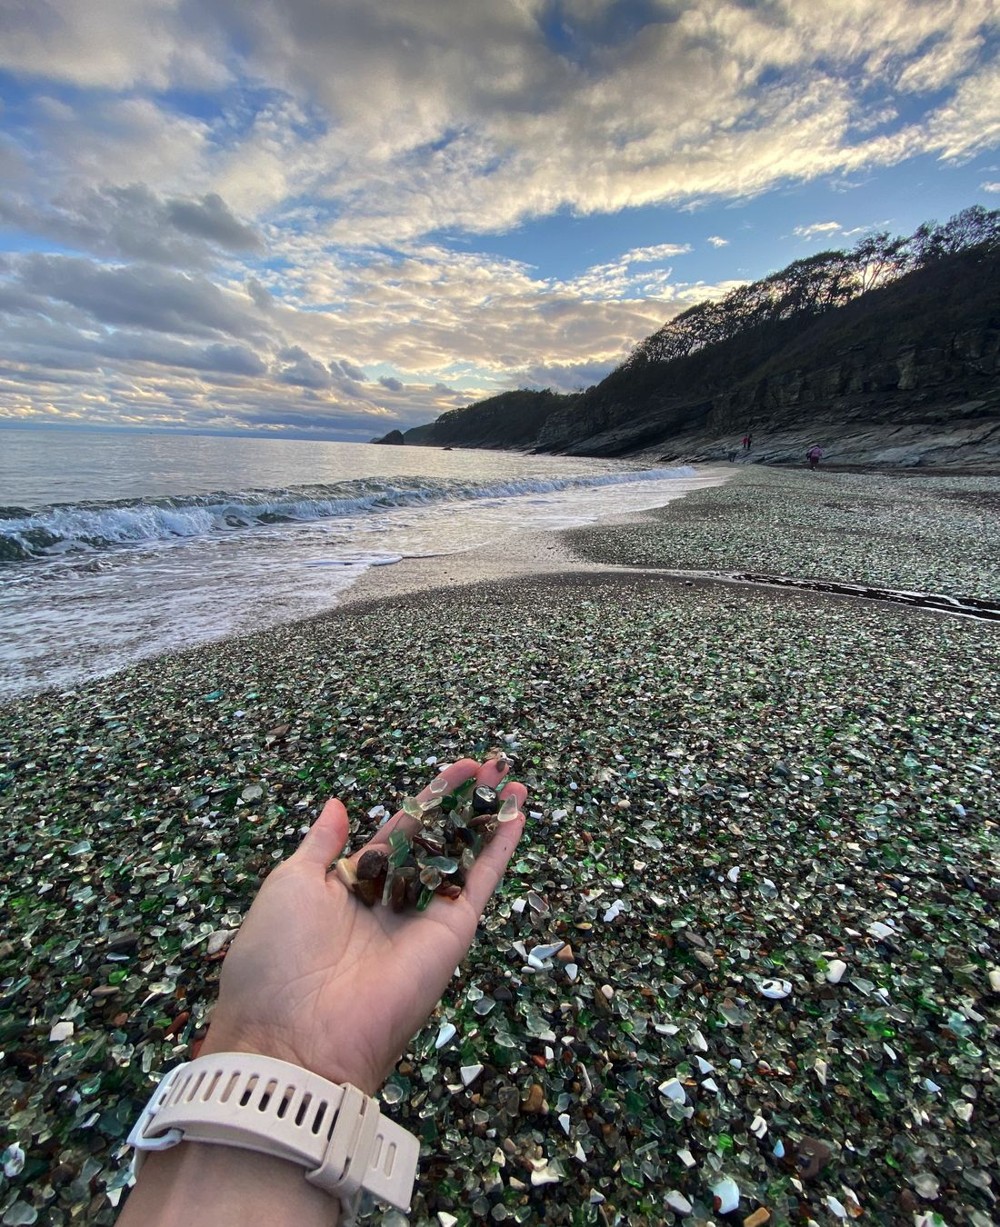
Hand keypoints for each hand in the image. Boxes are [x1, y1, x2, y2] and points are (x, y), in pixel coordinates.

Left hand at [200, 756, 525, 1093]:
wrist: (295, 1035)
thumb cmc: (277, 957)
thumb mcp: (288, 885)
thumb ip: (321, 845)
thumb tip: (336, 804)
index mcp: (351, 888)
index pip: (399, 834)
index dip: (426, 800)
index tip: (453, 770)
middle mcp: (393, 902)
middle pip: (438, 840)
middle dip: (462, 802)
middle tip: (487, 763)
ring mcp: (425, 917)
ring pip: (463, 856)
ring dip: (488, 817)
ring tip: (509, 776)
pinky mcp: (451, 933)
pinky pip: (480, 883)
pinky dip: (500, 849)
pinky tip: (516, 814)